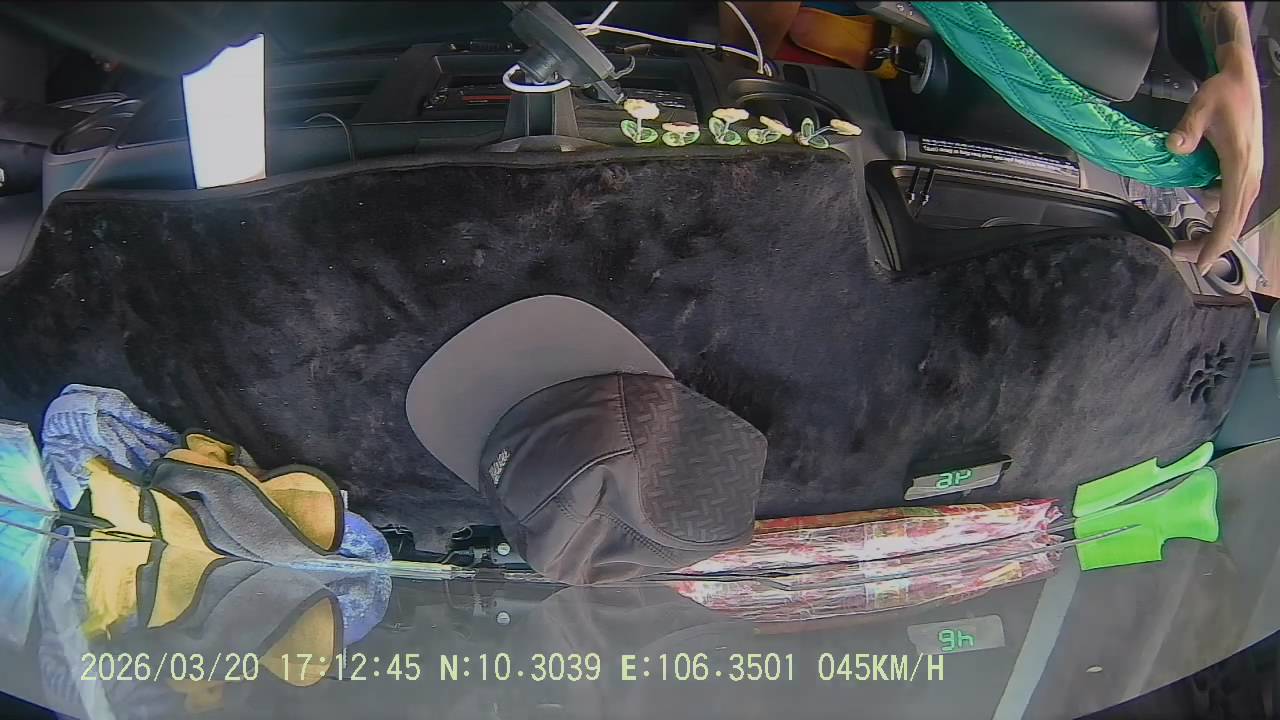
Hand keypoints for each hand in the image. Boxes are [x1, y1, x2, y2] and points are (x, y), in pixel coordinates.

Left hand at [1167, 50, 1263, 274]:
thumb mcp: (1200, 107)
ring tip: (1184, 242)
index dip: (1217, 240)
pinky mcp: (1243, 170)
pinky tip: (1196, 212)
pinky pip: (1230, 200)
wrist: (1242, 79)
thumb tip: (1173, 147)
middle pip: (1232, 221)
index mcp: (1239, 165)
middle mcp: (1249, 175)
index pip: (1229, 213)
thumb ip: (1187, 129)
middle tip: (1181, 256)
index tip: (1203, 262)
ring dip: (1211, 229)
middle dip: (1210, 244)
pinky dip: (1215, 212)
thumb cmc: (1223, 93)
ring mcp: (1249, 173)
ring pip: (1232, 212)